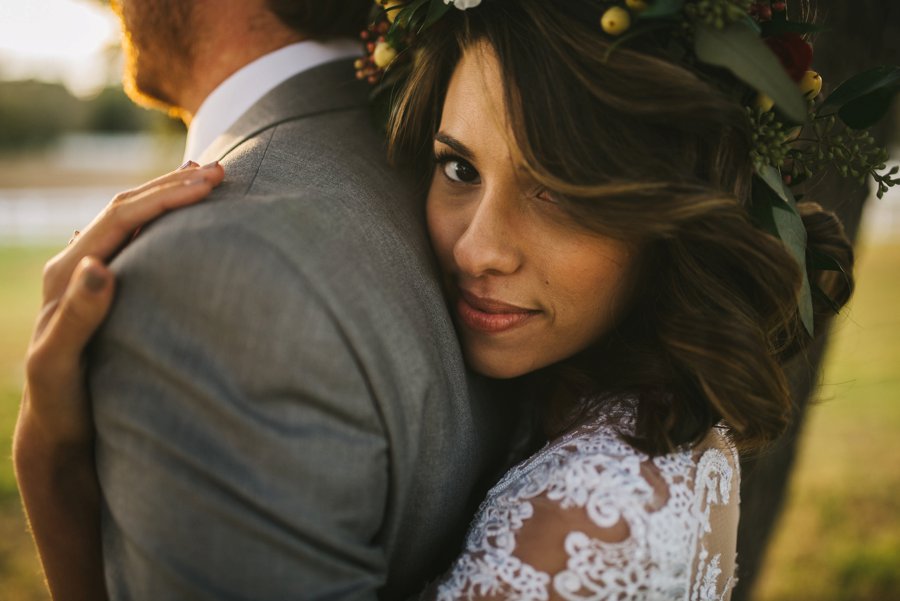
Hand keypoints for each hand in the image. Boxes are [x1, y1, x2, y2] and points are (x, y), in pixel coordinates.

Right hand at [13, 160, 223, 600]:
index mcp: (95, 264)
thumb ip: (155, 284)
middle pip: (119, 218)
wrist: (68, 429)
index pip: (132, 212)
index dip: (172, 189)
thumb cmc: (108, 368)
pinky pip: (68, 320)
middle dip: (167, 192)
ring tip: (184, 193)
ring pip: (95, 249)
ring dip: (137, 218)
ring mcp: (58, 313)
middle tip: (218, 171)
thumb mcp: (138, 321)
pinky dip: (83, 295)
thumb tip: (208, 246)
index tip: (218, 170)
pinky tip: (104, 274)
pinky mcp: (51, 357)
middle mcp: (72, 277)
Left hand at [20, 160, 224, 445]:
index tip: (208, 185)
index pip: (121, 217)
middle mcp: (77, 265)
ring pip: (132, 218)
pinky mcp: (106, 287)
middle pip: (127, 208)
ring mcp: (91, 273)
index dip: (165, 198)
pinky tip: (182, 216)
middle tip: (220, 171)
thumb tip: (98, 264)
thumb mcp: (59, 362)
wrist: (56, 424)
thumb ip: (76, 315)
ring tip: (206, 178)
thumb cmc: (61, 400)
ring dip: (169, 195)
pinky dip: (164, 218)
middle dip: (173, 186)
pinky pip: (137, 238)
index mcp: (68, 273)